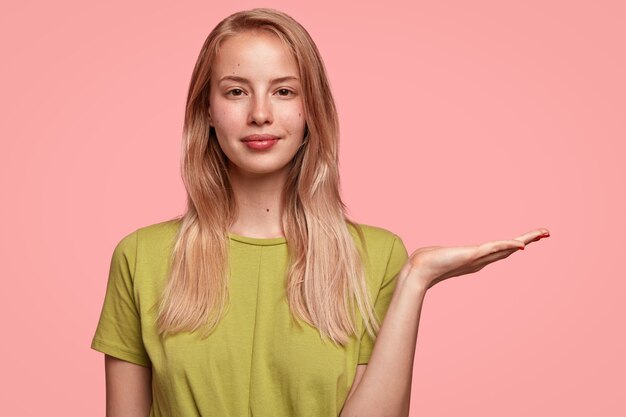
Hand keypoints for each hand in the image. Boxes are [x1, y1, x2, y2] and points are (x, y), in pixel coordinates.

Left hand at [403, 228, 550, 289]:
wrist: (418, 270)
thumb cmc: (425, 263)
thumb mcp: (440, 255)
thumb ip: (443, 254)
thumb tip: (437, 252)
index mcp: (476, 259)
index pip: (500, 250)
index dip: (515, 245)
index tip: (529, 240)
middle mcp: (480, 260)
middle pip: (509, 249)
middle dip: (528, 240)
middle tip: (546, 233)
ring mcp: (478, 258)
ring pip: (506, 248)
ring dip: (525, 240)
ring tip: (542, 233)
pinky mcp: (472, 255)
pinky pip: (494, 248)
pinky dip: (508, 245)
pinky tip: (521, 244)